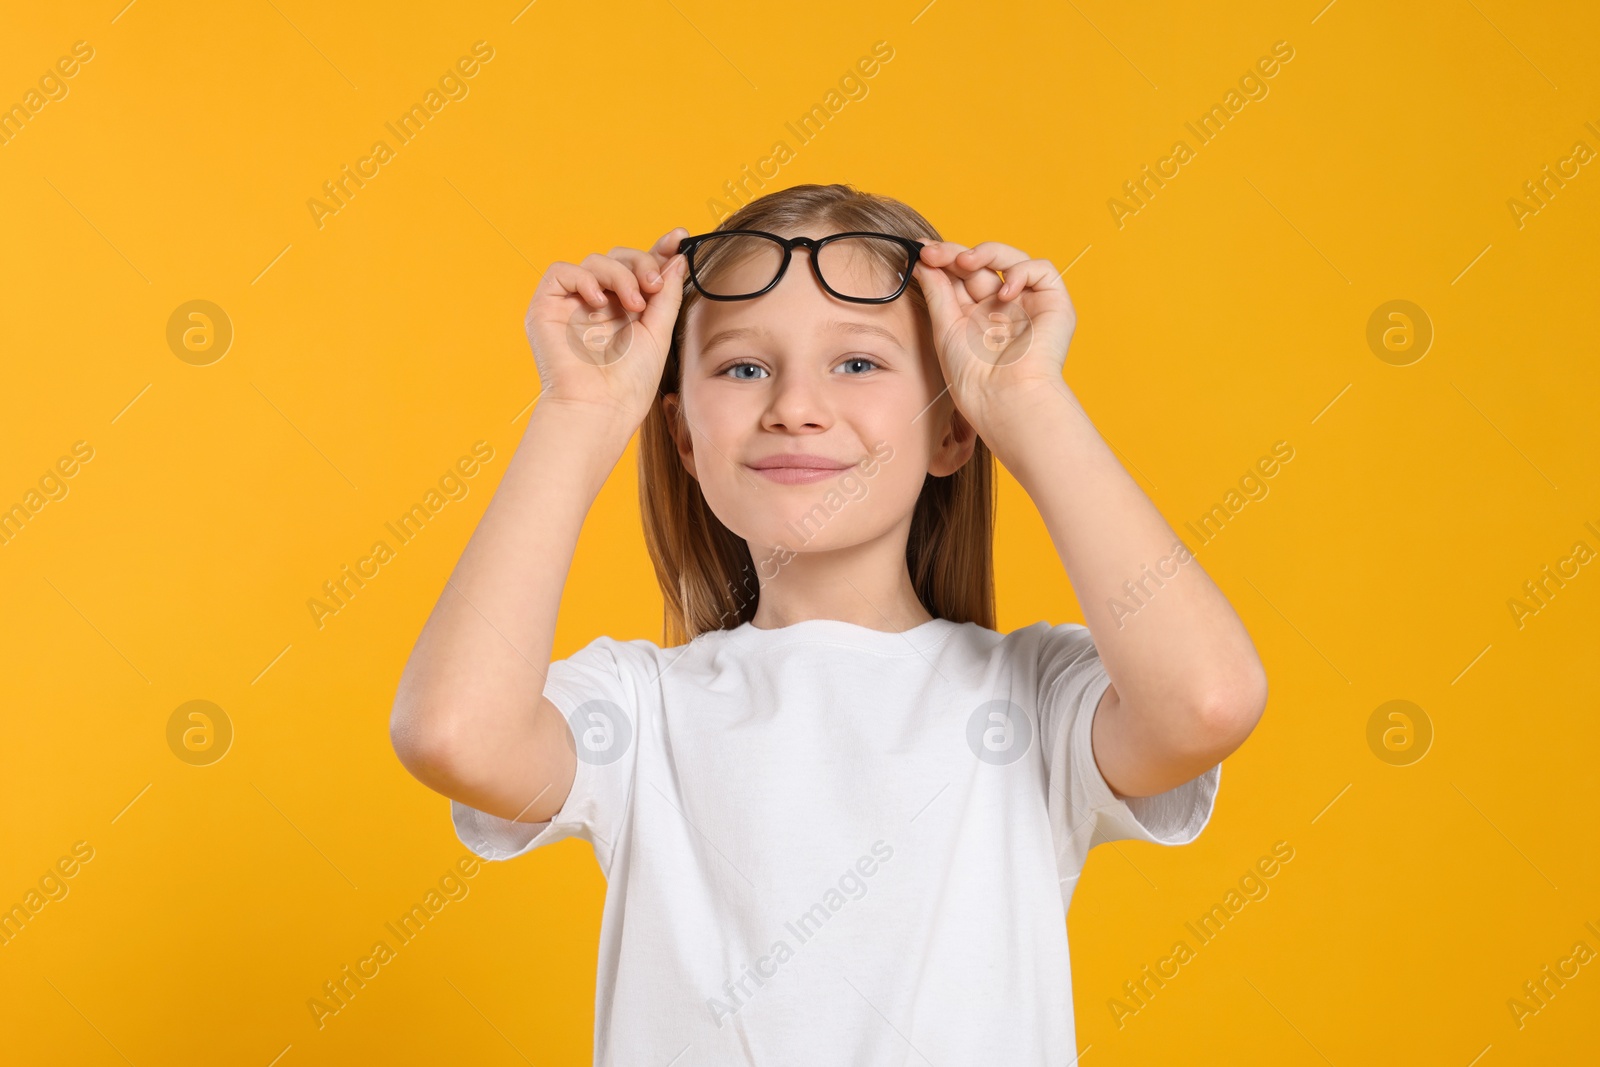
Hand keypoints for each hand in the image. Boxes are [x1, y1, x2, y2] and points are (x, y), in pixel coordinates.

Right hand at [524, 227, 690, 428]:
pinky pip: (561, 271)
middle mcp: (600, 303)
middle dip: (642, 262)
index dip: (659, 249)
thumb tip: (677, 257)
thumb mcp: (659, 331)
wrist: (601, 408)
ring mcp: (573, 304)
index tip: (680, 237)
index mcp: (626, 309)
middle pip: (619, 257)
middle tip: (654, 286)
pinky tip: (600, 302)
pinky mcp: (547, 307)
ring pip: (595, 260)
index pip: (640, 268)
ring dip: (619, 275)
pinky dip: (584, 279)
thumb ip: (667, 293)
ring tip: (633, 304)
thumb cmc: (629, 382)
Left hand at [912, 241, 1076, 436]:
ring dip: (985, 253)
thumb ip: (937, 291)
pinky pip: (1042, 270)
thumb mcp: (945, 328)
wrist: (1004, 399)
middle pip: (982, 264)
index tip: (921, 249)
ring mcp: (1028, 303)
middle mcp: (1002, 307)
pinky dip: (1021, 271)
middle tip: (935, 253)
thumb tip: (923, 260)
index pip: (961, 275)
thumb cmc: (973, 376)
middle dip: (957, 253)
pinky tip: (1004, 292)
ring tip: (965, 262)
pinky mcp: (1053, 304)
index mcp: (977, 315)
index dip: (944, 259)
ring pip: (1011, 259)